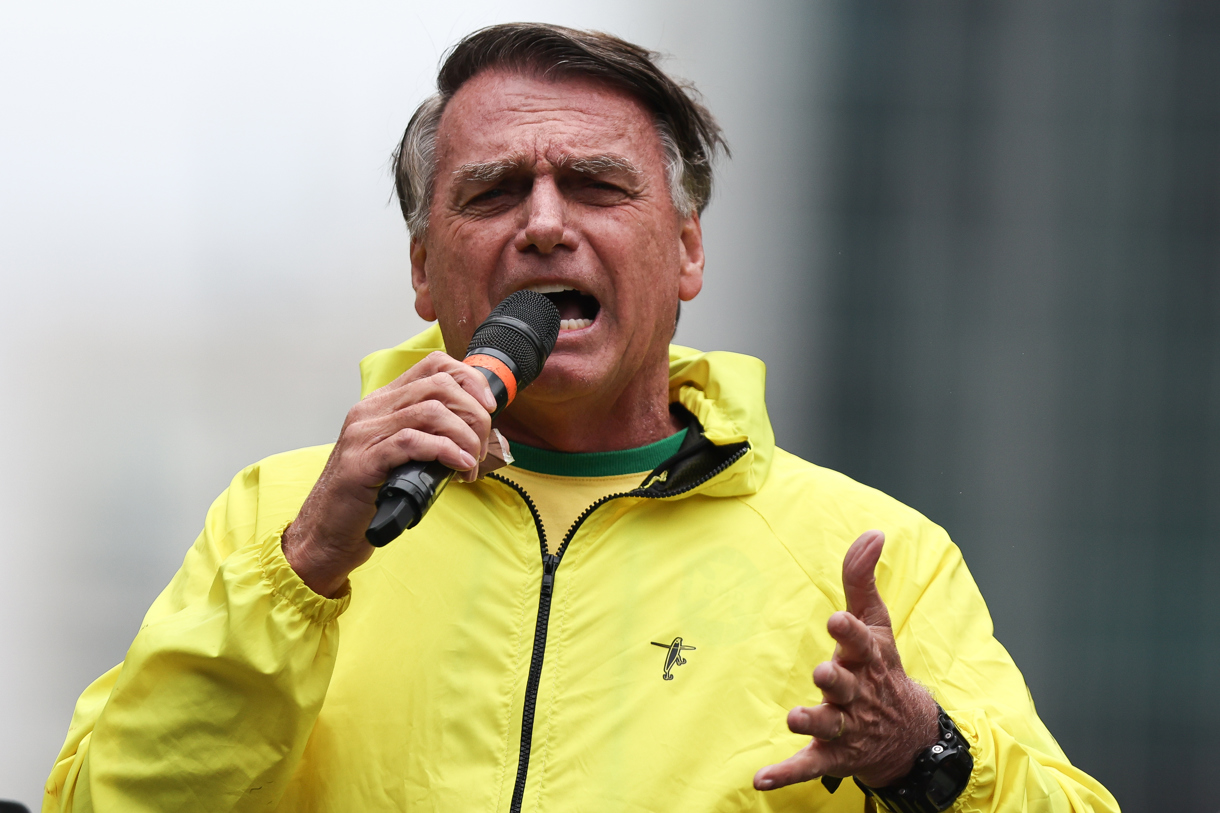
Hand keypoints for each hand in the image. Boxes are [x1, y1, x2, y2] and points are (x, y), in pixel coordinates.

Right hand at [282, 351, 496, 596]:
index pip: (433, 366)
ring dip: (464, 437)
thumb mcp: (401, 457)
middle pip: (439, 386)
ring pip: (431, 412)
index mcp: (382, 404)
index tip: (488, 406)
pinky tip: (459, 467)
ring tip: (471, 462)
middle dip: (474, 415)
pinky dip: (446, 451)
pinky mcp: (364, 461)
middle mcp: (371, 411)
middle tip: (481, 446)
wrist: (325, 533)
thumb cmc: (367, 499)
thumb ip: (428, 438)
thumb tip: (477, 435)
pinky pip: (413, 442)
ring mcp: (364, 434)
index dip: (469, 379)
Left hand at [754, 530, 939, 790]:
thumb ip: (863, 578)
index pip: (861, 642)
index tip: (836, 620)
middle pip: (845, 686)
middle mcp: (858, 694)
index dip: (850, 633)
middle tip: (823, 674)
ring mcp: (846, 727)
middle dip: (835, 681)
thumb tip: (873, 533)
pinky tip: (761, 778)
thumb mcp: (876, 623)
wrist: (908, 735)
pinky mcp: (831, 755)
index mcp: (867, 659)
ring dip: (812, 722)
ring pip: (828, 725)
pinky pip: (808, 765)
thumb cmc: (882, 669)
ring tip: (795, 717)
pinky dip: (786, 774)